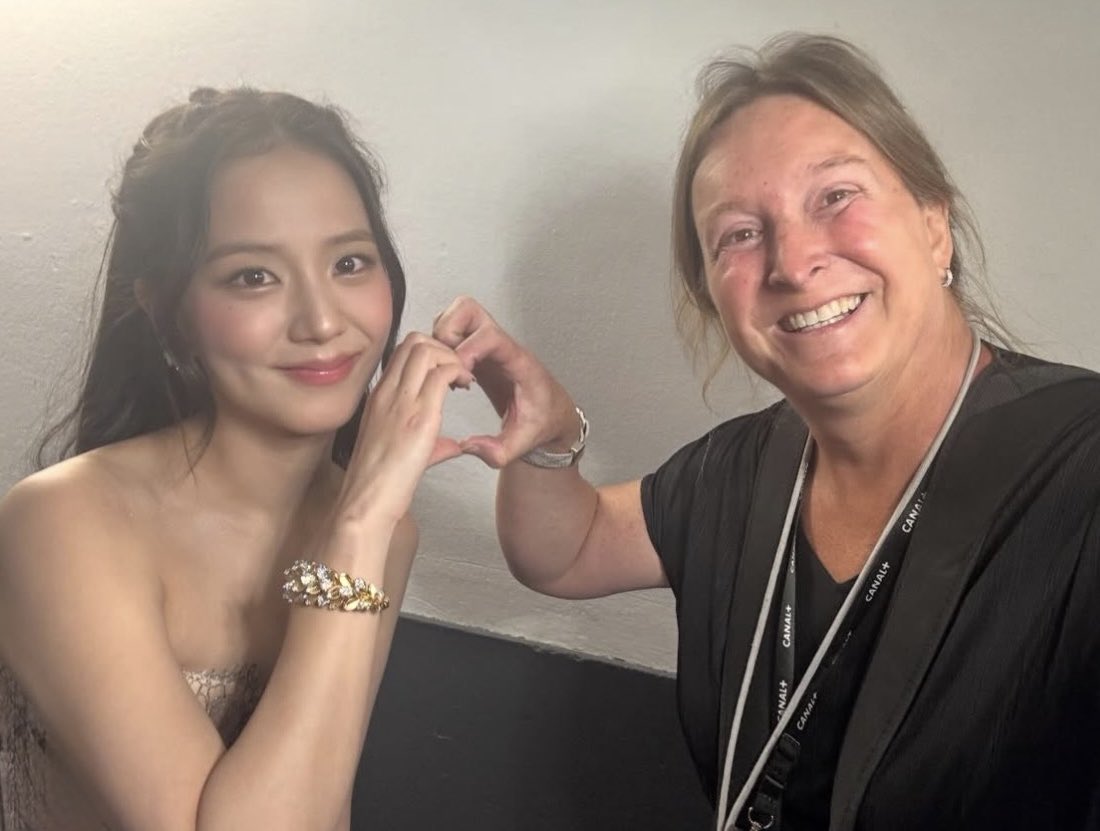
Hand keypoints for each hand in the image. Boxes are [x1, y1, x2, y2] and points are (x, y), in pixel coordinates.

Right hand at [335, 332, 472, 526]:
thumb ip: (427, 442)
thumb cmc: (377, 484)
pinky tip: (465, 387)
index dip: (429, 352)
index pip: (402, 352)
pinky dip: (459, 371)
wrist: (366, 502)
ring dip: (452, 357)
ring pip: (427, 349)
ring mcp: (402, 402)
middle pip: (414, 341)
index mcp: (380, 398)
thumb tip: (453, 446)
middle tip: (457, 371)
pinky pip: (442, 373)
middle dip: (443, 347)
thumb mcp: (397, 452)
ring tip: (462, 379)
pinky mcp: (419, 416)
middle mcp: (388, 393)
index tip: (445, 373)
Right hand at [433, 296, 578, 467]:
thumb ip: (498, 451)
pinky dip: (442, 343)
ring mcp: (490, 344)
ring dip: (442, 335)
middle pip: (469, 310)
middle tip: (445, 365)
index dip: (468, 349)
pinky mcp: (479, 349)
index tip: (461, 375)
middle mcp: (503, 345)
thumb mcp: (522, 444)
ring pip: (458, 314)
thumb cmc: (540, 423)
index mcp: (519, 362)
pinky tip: (450, 373)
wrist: (550, 415)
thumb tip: (469, 446)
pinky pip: (454, 329)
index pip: (491, 335)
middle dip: (448, 332)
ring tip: (446, 369)